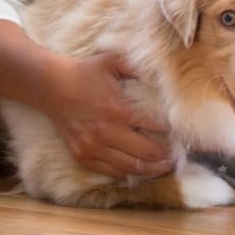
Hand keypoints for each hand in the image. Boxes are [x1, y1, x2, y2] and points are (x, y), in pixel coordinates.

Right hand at [41, 52, 174, 178]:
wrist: (51, 86)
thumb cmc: (86, 72)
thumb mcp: (114, 61)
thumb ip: (140, 67)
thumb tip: (164, 77)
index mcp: (118, 109)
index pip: (156, 127)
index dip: (173, 131)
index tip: (183, 133)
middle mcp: (106, 132)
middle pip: (147, 153)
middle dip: (167, 156)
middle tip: (179, 156)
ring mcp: (93, 147)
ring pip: (131, 168)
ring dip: (152, 170)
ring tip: (166, 167)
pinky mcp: (82, 156)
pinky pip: (110, 172)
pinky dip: (128, 173)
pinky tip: (140, 169)